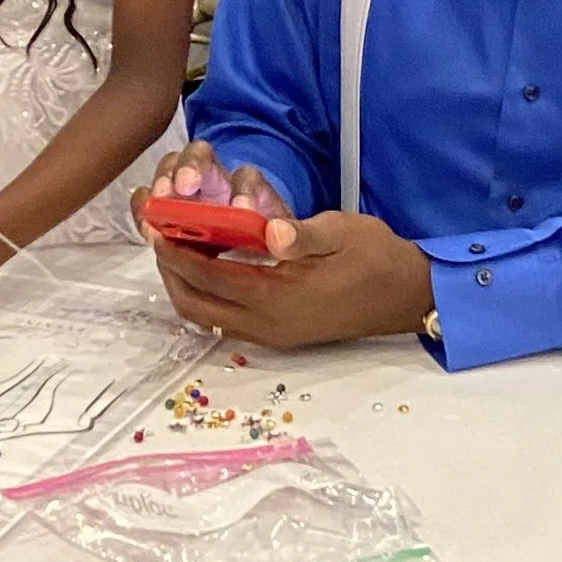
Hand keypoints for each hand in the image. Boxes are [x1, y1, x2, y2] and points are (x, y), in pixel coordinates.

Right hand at [132, 138, 298, 256]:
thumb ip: (301, 238)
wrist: (272, 261)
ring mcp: (190, 199)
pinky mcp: (170, 219)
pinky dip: (144, 213)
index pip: (246, 177)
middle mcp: (219, 187)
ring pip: (169, 176)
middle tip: (182, 189)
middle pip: (198, 159)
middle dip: (188, 169)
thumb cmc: (286, 248)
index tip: (241, 209)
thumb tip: (280, 237)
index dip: (242, 189)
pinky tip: (147, 229)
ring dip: (159, 190)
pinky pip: (150, 205)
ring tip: (156, 212)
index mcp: (254, 191)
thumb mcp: (310, 243)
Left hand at [148, 205, 434, 352]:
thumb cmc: (375, 257)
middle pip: (196, 306)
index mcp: (277, 296)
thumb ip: (303, 233)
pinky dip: (208, 297)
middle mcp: (267, 323)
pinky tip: (212, 269)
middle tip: (158, 238)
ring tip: (177, 251)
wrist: (405, 296)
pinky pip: (227, 321)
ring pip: (208, 318)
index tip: (156, 226)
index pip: (209, 277)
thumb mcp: (342, 232)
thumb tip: (272, 230)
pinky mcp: (280, 335)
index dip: (177, 253)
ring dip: (187, 287)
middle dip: (170, 273)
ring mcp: (272, 334)